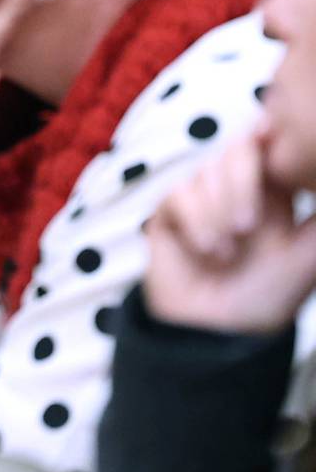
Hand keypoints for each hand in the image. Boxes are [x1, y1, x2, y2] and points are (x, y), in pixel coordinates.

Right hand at [144, 125, 315, 333]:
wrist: (214, 332)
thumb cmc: (265, 299)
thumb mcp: (306, 259)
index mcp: (276, 194)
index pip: (273, 147)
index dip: (270, 139)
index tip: (267, 141)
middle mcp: (238, 189)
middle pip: (238, 151)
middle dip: (241, 185)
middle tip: (248, 228)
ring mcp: (202, 199)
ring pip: (206, 172)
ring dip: (217, 212)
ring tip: (227, 253)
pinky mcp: (170, 212)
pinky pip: (179, 195)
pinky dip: (194, 222)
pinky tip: (205, 251)